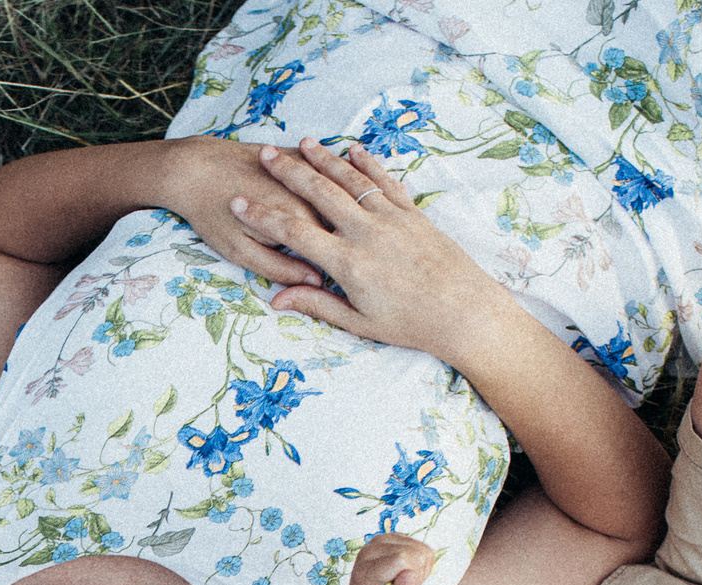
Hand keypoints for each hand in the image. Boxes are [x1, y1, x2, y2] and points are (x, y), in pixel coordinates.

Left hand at [151, 136, 329, 291]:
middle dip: (346, 231)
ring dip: (346, 200)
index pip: (337, 244)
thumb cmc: (212, 214)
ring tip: (346, 213)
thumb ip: (280, 268)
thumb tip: (315, 283)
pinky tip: (333, 183)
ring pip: (338, 187)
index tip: (340, 272)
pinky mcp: (294, 152)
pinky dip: (332, 173)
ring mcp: (303, 167)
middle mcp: (308, 191)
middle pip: (342, 217)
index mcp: (301, 219)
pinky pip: (323, 164)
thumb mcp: (240, 252)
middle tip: (340, 244)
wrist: (191, 167)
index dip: (340, 259)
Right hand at [227, 140, 516, 360]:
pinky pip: (384, 181)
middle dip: (289, 171)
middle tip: (265, 154)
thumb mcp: (359, 322)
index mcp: (348, 263)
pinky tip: (352, 150)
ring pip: (351, 180)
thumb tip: (279, 299)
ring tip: (302, 143)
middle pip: (319, 193)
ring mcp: (391, 218)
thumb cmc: (411, 324)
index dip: (261, 216)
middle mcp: (367, 233)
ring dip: (324, 159)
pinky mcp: (412, 213)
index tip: (237, 202)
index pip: (293, 232)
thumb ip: (317, 304)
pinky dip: (367, 163)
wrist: (465, 312)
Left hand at [333, 534, 433, 584]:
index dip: (415, 575)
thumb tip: (411, 573)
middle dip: (419, 572)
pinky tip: (406, 573)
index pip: (404, 558)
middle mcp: (371, 549)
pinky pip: (420, 546)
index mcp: (368, 569)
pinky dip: (419, 561)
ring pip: (421, 548)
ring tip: (405, 582)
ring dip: (420, 568)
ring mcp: (380, 541)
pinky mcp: (390, 538)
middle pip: (416, 551)